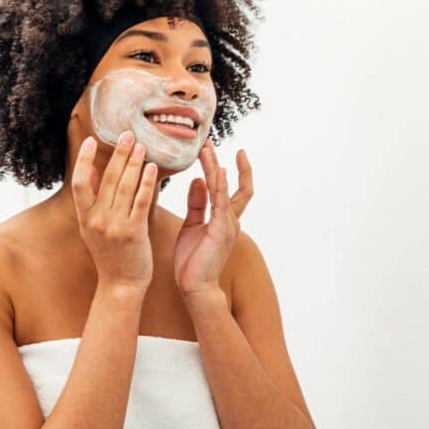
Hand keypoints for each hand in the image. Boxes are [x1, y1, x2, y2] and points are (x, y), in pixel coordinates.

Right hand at [72, 130, 157, 289]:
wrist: (121, 285)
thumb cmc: (110, 254)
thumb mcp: (92, 228)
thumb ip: (92, 200)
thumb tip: (90, 170)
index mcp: (85, 218)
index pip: (79, 183)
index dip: (82, 160)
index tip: (90, 140)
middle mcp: (96, 220)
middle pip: (105, 179)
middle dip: (117, 154)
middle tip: (127, 134)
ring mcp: (114, 227)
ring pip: (124, 187)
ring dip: (133, 163)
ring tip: (141, 145)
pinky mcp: (133, 233)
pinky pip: (140, 202)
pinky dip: (145, 183)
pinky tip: (152, 168)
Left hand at [174, 139, 252, 299]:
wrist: (195, 287)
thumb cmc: (192, 261)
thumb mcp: (192, 225)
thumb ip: (197, 203)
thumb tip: (198, 181)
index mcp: (224, 219)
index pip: (230, 189)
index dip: (225, 169)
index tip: (213, 150)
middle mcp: (231, 219)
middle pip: (235, 185)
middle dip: (225, 163)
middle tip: (210, 142)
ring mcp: (228, 224)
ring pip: (226, 189)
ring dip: (216, 167)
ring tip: (207, 149)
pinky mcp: (221, 230)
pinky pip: (221, 202)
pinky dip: (219, 185)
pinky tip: (215, 170)